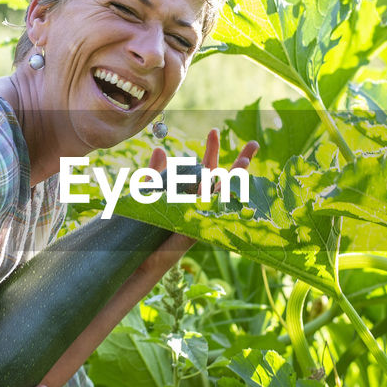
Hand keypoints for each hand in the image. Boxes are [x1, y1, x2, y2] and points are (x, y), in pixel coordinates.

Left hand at [148, 129, 259, 265]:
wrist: (133, 255)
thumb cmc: (141, 226)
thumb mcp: (147, 193)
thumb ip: (155, 173)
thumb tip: (159, 149)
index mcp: (190, 194)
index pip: (206, 169)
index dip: (212, 150)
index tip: (215, 130)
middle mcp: (199, 206)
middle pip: (223, 180)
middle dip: (239, 163)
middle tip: (254, 144)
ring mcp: (200, 218)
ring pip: (223, 197)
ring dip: (235, 181)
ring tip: (246, 163)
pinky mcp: (195, 232)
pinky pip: (210, 215)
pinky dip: (219, 202)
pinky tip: (228, 187)